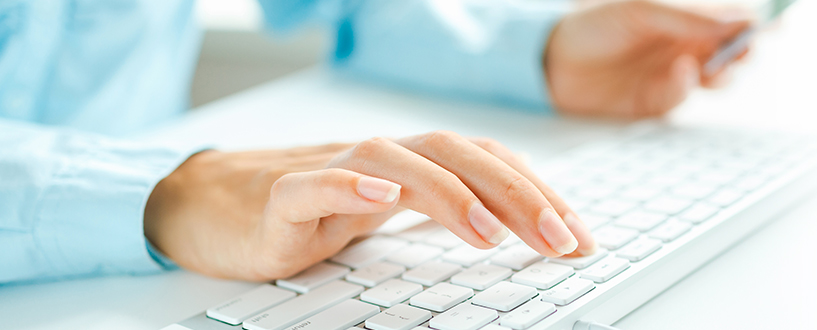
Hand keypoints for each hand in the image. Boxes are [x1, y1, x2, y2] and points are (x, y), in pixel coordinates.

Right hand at [144, 132, 595, 280]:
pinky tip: (381, 197)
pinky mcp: (280, 199)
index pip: (489, 164)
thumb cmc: (306, 209)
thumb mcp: (389, 213)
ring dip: (450, 193)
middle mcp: (381, 160)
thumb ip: (444, 210)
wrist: (208, 205)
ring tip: (492, 234)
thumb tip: (520, 227)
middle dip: (518, 195)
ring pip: (397, 161)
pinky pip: (313, 183)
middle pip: (459, 155)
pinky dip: (348, 184)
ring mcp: (330, 172)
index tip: (581, 237)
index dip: (539, 193)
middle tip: (562, 241)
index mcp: (413, 165)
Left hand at [545, 0, 751, 117]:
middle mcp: (688, 40)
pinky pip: (686, 96)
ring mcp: (677, 70)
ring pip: (720, 76)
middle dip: (746, 47)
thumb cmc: (594, 24)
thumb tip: (737, 18)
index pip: (733, 12)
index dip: (758, 17)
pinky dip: (687, 85)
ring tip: (716, 63)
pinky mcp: (661, 99)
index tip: (776, 22)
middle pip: (736, 45)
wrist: (553, 62)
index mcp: (687, 12)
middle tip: (746, 47)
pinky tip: (680, 73)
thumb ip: (689, 14)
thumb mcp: (641, 9)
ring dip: (725, 70)